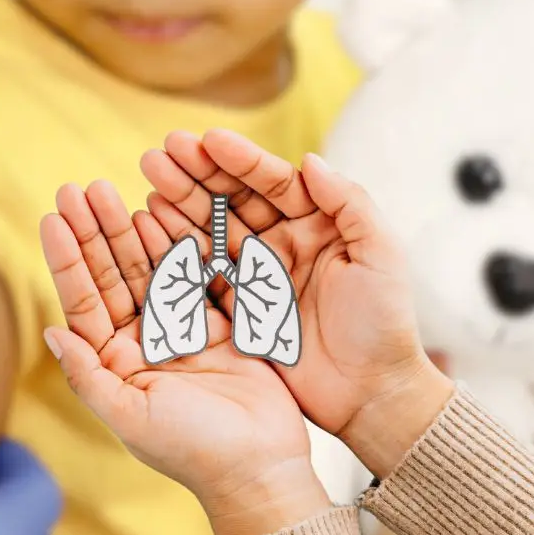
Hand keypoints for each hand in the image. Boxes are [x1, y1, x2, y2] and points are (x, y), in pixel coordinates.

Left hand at [39, 182, 330, 534]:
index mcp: (114, 364)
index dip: (67, 258)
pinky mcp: (218, 325)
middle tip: (77, 187)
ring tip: (108, 188)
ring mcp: (179, 332)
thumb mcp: (130, 416)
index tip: (52, 217)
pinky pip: (192, 274)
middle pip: (110, 275)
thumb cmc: (192, 451)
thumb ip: (90, 375)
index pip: (83, 301)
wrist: (261, 468)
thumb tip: (53, 333)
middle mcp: (140, 344)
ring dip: (126, 229)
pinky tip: (156, 210)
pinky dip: (175, 243)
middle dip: (92, 231)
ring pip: (147, 268)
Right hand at [140, 130, 453, 475]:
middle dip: (198, 172)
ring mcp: (258, 274)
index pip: (274, 182)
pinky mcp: (239, 307)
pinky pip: (202, 270)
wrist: (370, 394)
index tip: (206, 139)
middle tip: (163, 150)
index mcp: (319, 223)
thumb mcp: (381, 256)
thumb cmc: (384, 325)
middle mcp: (285, 242)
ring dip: (180, 201)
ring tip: (149, 175)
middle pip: (234, 199)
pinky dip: (176, 247)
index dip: (240, 159)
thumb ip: (350, 203)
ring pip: (213, 228)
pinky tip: (151, 222)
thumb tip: (309, 160)